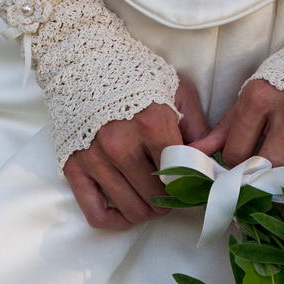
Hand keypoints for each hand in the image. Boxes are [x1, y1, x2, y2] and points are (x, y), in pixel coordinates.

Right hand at [64, 78, 208, 229]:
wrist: (84, 63)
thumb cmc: (136, 77)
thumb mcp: (177, 91)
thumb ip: (198, 127)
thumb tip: (209, 163)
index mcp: (151, 123)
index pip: (180, 176)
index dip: (191, 186)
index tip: (193, 186)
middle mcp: (120, 144)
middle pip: (157, 198)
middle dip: (170, 201)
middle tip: (173, 193)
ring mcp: (95, 158)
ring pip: (132, 210)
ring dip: (148, 211)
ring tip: (153, 199)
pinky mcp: (74, 167)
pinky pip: (96, 213)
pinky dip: (116, 220)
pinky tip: (127, 211)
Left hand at [191, 79, 283, 184]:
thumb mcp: (254, 96)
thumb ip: (224, 129)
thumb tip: (193, 153)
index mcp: (260, 98)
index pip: (236, 153)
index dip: (234, 167)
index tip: (239, 169)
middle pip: (265, 168)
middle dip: (258, 181)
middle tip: (257, 187)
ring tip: (280, 187)